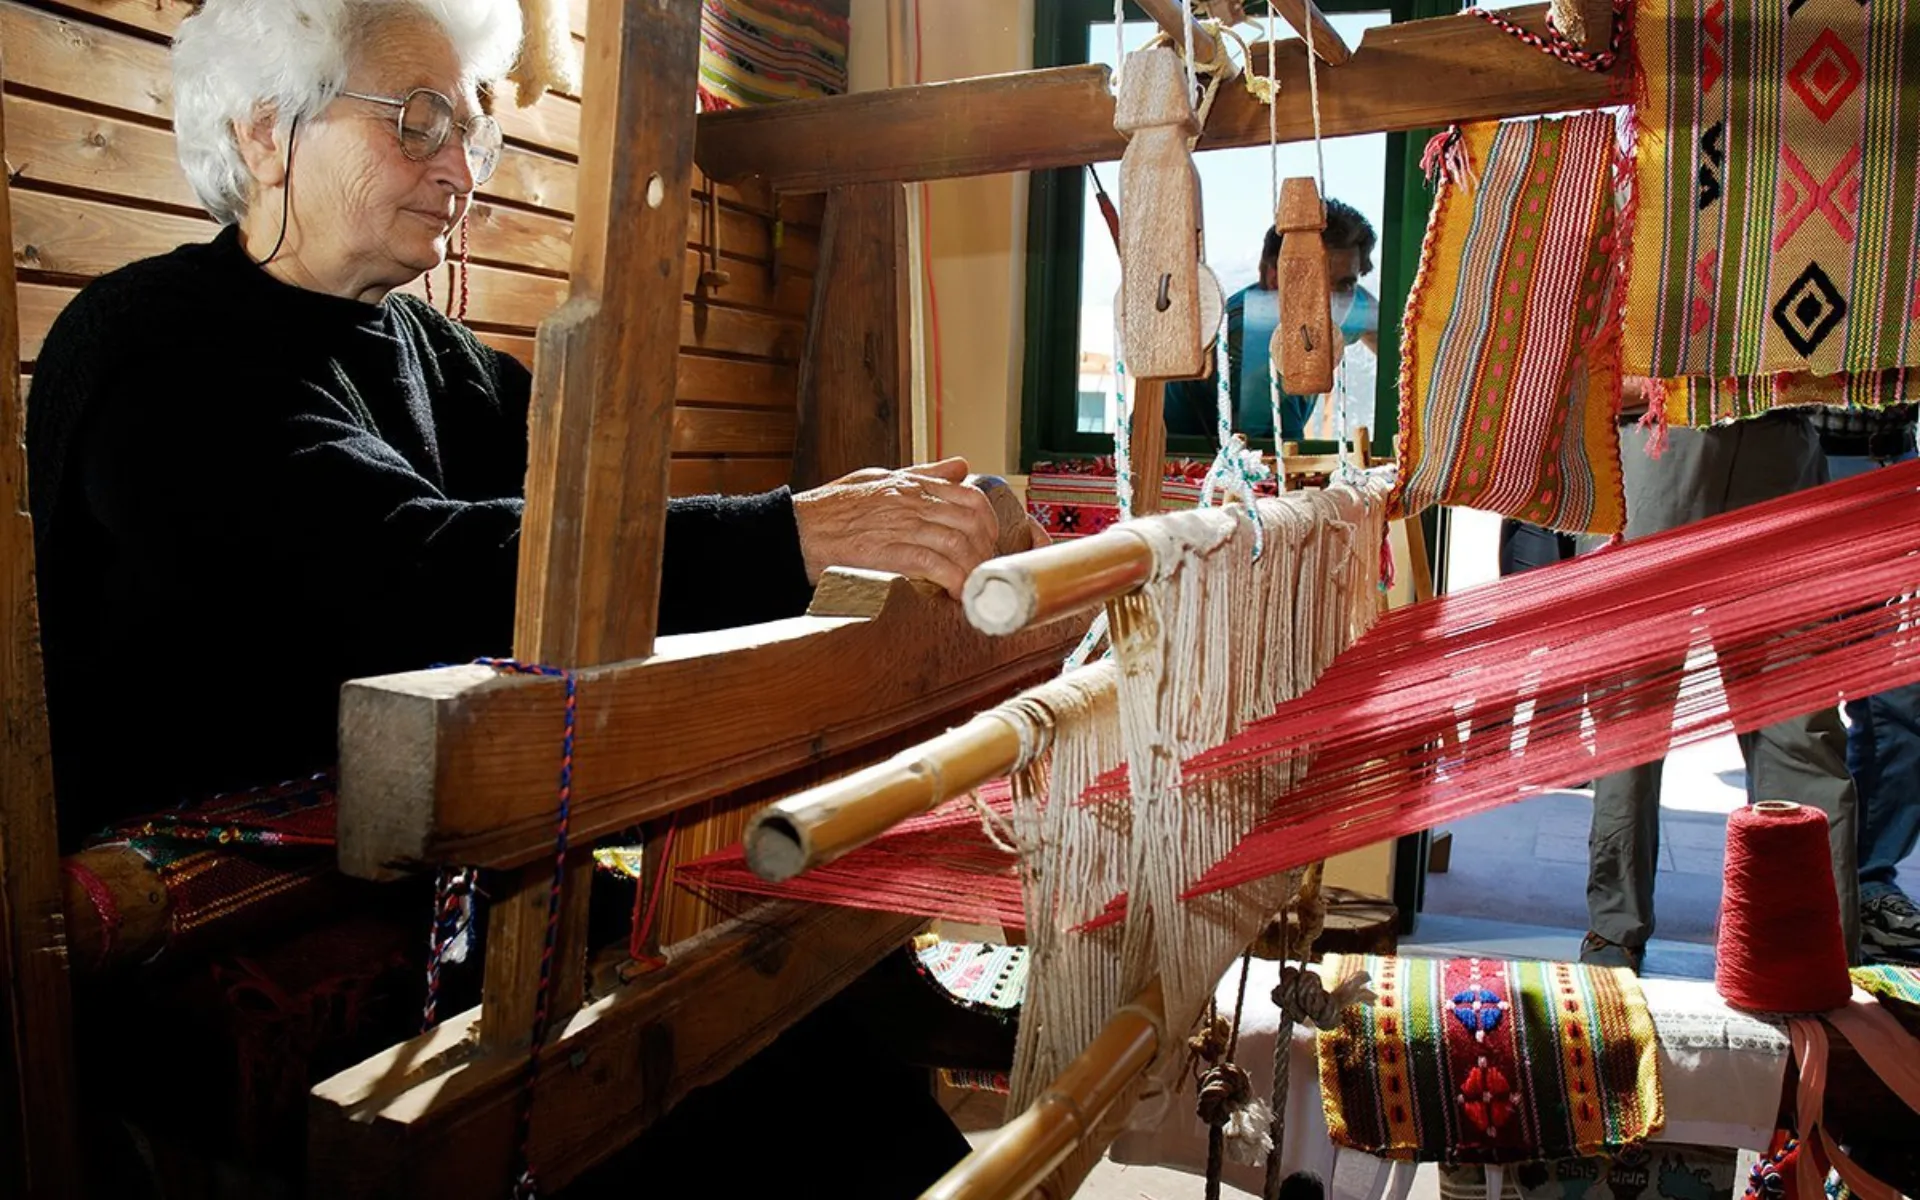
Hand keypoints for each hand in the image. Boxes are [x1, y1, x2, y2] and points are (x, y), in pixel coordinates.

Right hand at [792, 457, 1001, 597]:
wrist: (795, 531)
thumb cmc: (831, 510)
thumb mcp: (878, 479)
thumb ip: (922, 475)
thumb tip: (961, 467)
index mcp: (911, 485)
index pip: (971, 497)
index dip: (988, 525)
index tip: (985, 544)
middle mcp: (911, 502)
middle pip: (972, 523)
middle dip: (984, 552)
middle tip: (980, 571)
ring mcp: (901, 527)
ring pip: (959, 545)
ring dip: (971, 570)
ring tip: (970, 587)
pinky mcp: (889, 553)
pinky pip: (936, 565)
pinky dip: (952, 581)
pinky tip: (953, 594)